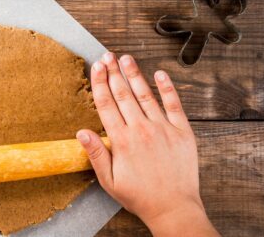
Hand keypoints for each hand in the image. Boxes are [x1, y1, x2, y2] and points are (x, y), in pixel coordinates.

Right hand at [77, 52, 218, 235]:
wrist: (173, 207)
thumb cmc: (139, 196)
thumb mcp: (109, 180)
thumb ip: (96, 154)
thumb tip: (81, 132)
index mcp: (122, 141)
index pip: (107, 105)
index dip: (100, 83)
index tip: (96, 67)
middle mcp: (141, 130)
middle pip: (123, 95)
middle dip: (113, 73)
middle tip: (107, 56)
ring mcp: (163, 129)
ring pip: (145, 95)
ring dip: (135, 75)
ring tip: (126, 58)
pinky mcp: (182, 132)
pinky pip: (174, 105)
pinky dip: (167, 88)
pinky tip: (160, 74)